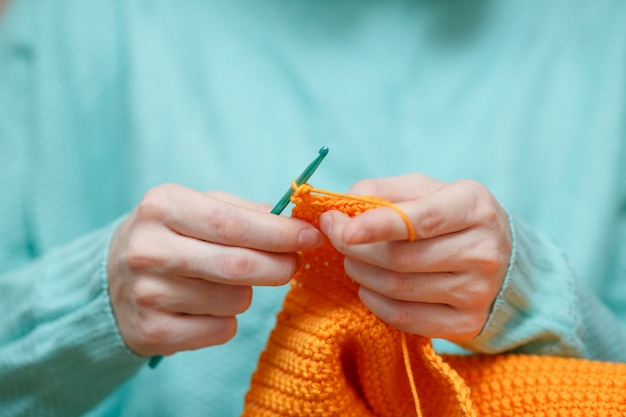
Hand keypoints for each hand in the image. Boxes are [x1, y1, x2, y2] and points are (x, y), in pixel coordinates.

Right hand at [107, 183, 321, 356]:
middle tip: (294, 264)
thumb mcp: (198, 207)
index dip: (280, 233)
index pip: (233, 224)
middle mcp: (148, 249)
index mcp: (162, 207)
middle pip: (238, 265)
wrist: (112, 279)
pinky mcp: (150, 332)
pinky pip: (221, 330)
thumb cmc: (171, 236)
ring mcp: (146, 294)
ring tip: (226, 282)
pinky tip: (207, 306)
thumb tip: (296, 225)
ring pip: (235, 300)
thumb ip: (246, 212)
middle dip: (280, 266)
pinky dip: (228, 319)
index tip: (311, 237)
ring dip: (247, 293)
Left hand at [319, 174, 510, 341]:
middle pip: (401, 259)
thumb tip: (345, 205)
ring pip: (399, 289)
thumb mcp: (424, 189)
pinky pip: (405, 318)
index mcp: (473, 206)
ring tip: (353, 260)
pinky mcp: (468, 323)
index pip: (421, 220)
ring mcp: (478, 291)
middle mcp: (482, 250)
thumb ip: (383, 190)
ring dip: (361, 275)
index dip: (377, 225)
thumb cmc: (448, 216)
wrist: (500, 256)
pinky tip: (368, 288)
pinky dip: (375, 303)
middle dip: (356, 249)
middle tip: (337, 238)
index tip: (342, 229)